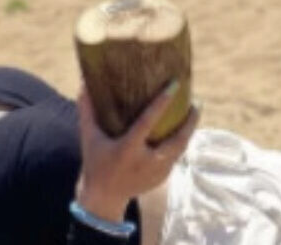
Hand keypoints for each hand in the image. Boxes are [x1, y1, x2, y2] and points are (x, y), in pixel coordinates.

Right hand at [75, 80, 199, 221]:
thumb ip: (87, 111)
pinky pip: (175, 157)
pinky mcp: (162, 178)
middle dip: (190, 122)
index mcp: (128, 149)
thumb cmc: (95, 162)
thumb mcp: (89, 137)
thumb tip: (84, 84)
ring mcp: (156, 172)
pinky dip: (181, 142)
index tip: (175, 85)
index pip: (148, 122)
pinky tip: (183, 130)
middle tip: (196, 103)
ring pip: (180, 149)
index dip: (162, 103)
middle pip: (176, 140)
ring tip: (193, 113)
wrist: (104, 198)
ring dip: (189, 131)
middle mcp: (146, 161)